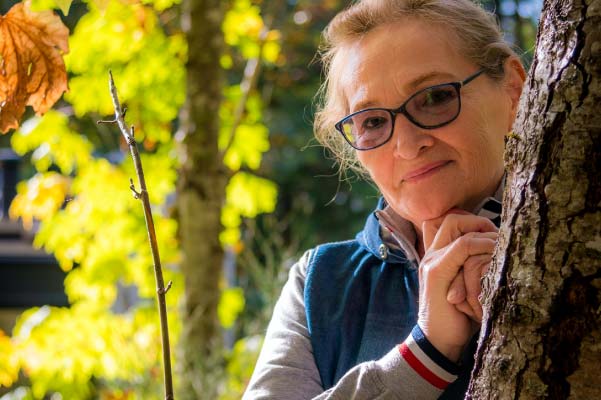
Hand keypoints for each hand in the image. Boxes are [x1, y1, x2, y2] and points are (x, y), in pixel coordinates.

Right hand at [418, 213, 496, 361]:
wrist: (438, 342)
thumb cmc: (459, 318)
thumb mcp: (468, 289)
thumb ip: (473, 270)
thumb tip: (500, 256)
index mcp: (436, 257)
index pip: (449, 222)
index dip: (473, 222)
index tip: (494, 235)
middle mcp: (431, 254)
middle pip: (452, 218)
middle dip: (479, 221)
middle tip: (498, 236)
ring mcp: (432, 261)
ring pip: (455, 225)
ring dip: (483, 231)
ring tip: (501, 244)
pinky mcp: (438, 271)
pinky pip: (462, 246)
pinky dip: (481, 245)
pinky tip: (495, 253)